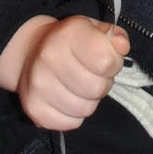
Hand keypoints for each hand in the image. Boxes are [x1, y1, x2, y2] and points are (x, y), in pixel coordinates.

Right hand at [14, 17, 128, 130]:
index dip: (114, 63)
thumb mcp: (95, 30)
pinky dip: (73, 115)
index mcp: (68, 34)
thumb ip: (114, 36)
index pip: (106, 61)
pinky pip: (70, 123)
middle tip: (91, 75)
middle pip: (97, 89)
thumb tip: (122, 45)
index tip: (105, 59)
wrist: (31, 52)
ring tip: (78, 86)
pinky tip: (66, 98)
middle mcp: (48, 57)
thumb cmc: (71, 42)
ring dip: (88, 101)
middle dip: (101, 83)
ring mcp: (38, 85)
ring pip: (85, 109)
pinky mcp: (33, 108)